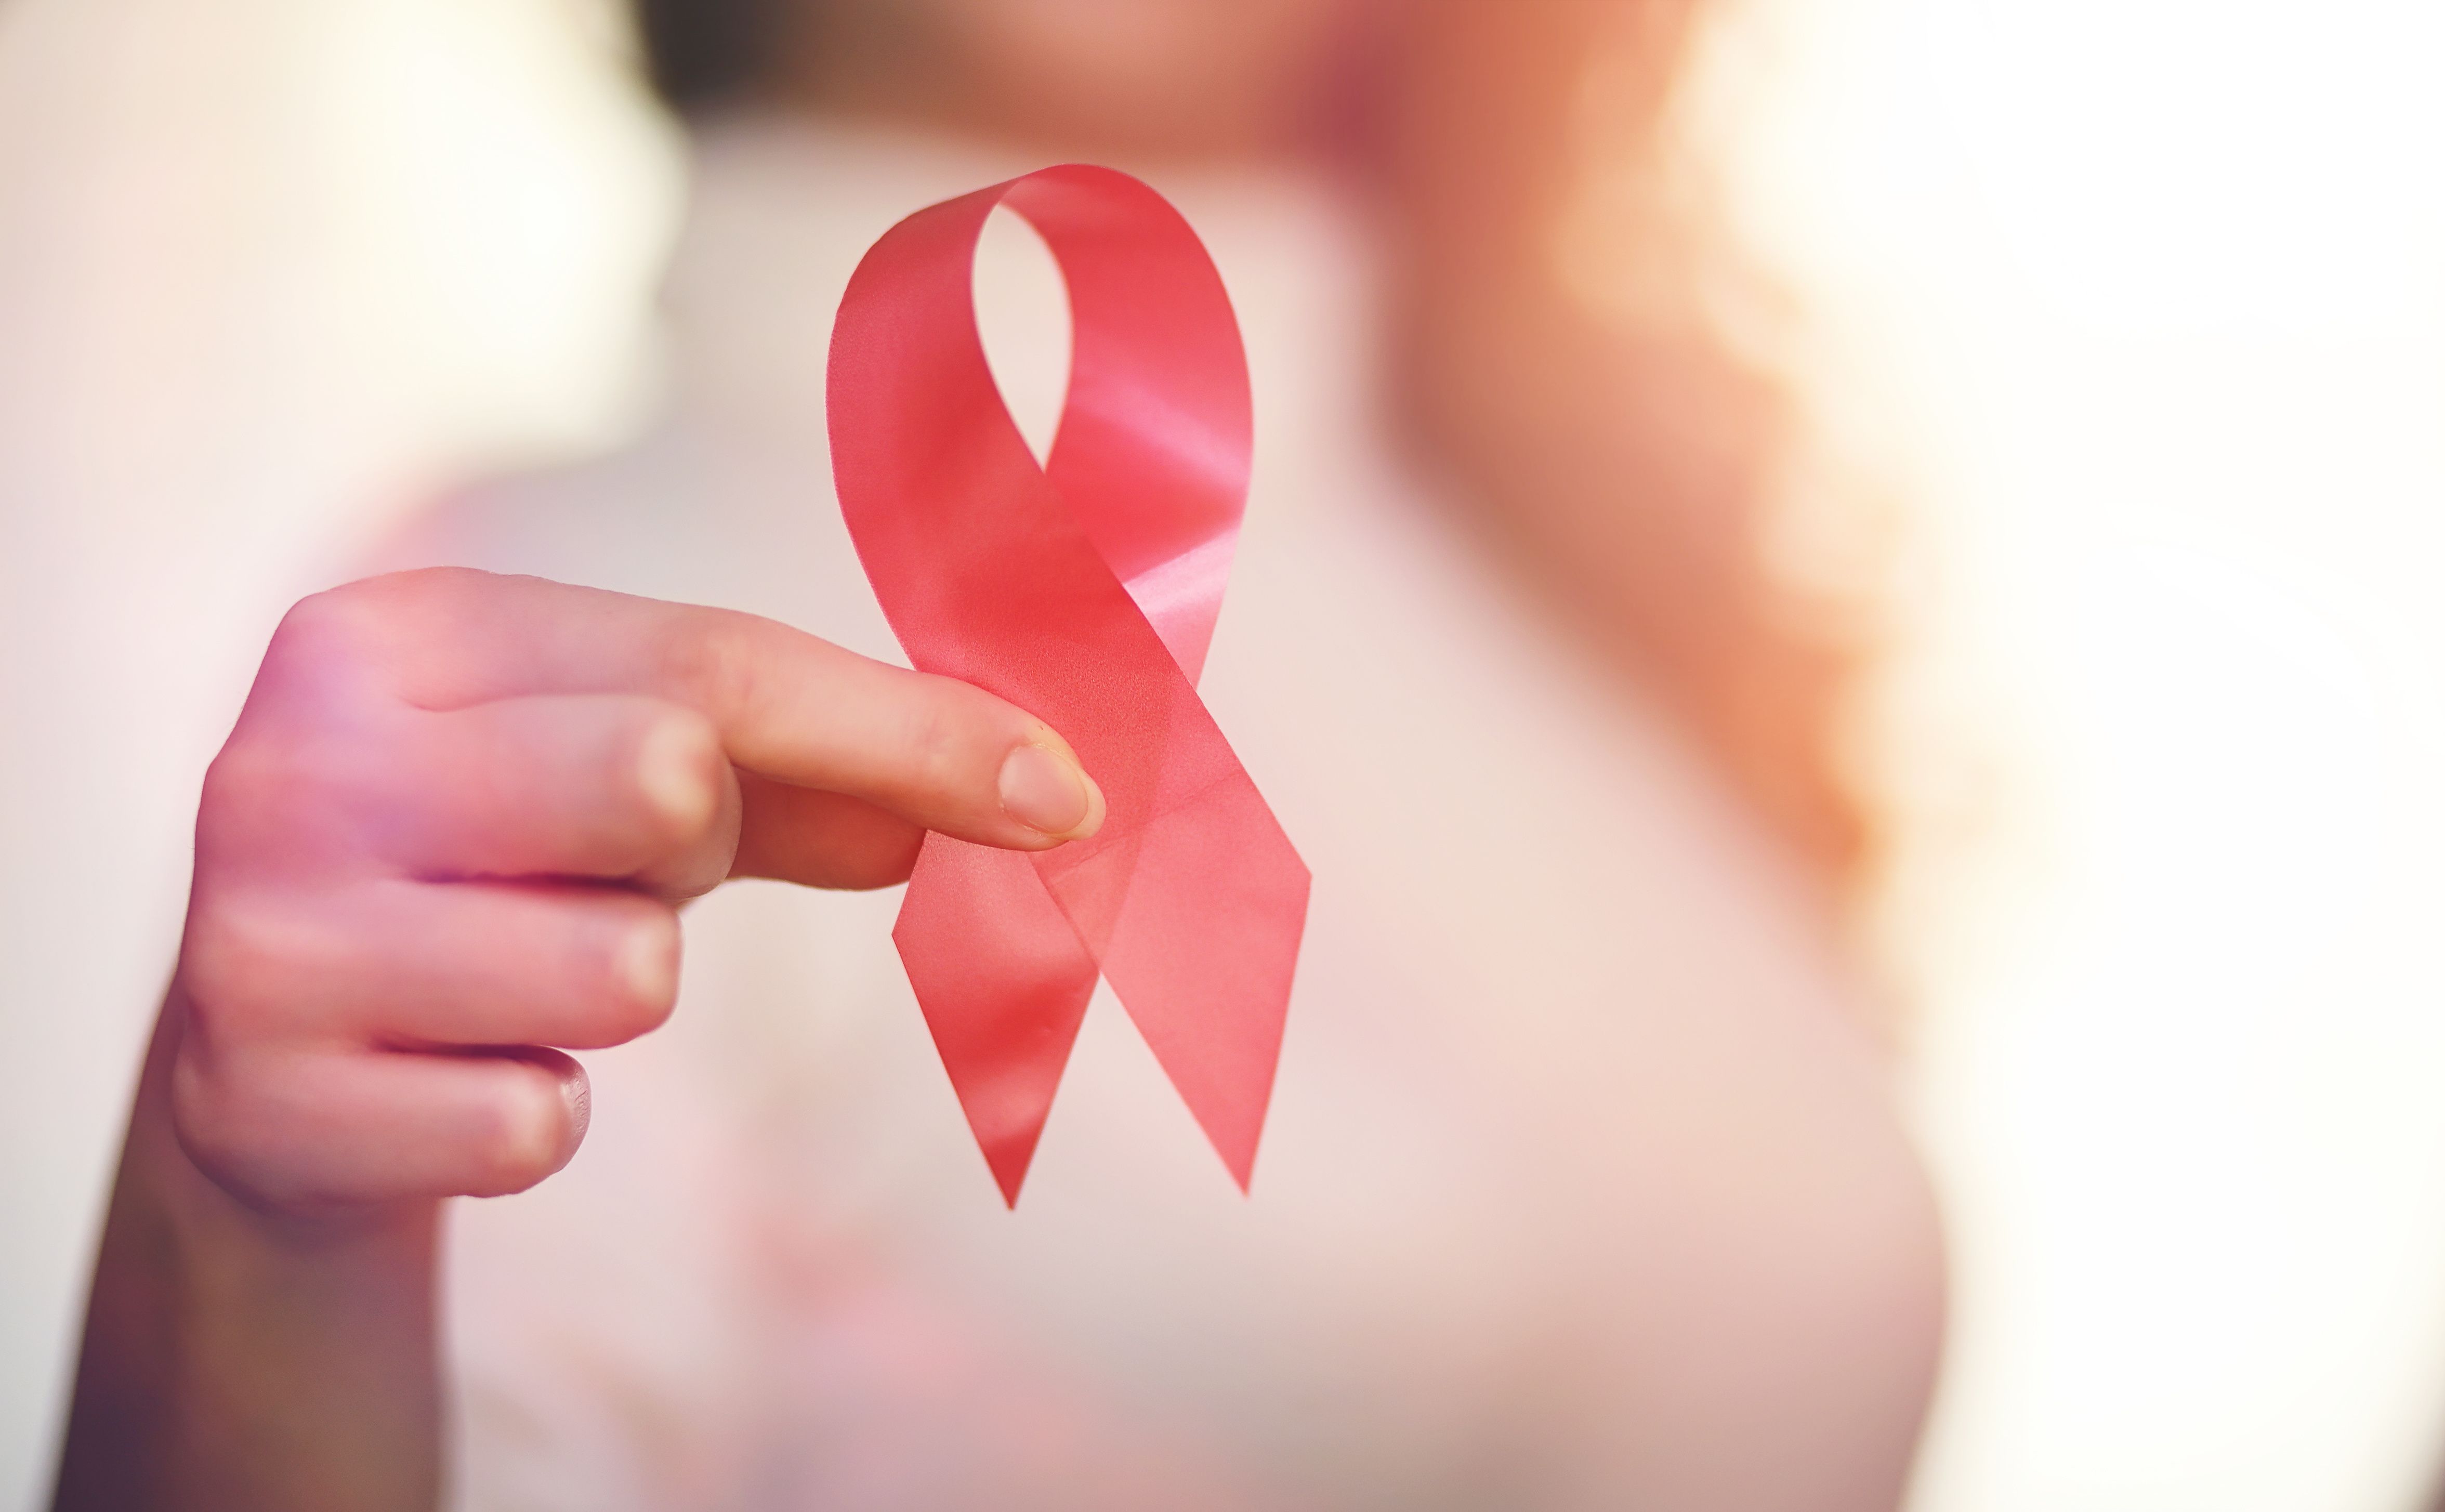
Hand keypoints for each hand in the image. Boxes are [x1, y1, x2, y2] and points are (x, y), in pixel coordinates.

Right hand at [170, 566, 1103, 1213]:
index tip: (1060, 796)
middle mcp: (291, 765)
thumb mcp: (629, 780)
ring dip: (616, 987)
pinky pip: (534, 1124)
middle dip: (690, 850)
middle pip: (662, 776)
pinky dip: (533, 1112)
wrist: (270, 1069)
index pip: (707, 666)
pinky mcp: (263, 1108)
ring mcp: (258, 940)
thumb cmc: (493, 872)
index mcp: (384, 634)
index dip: (907, 733)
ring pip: (621, 971)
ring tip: (522, 968)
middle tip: (610, 870)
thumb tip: (1045, 791)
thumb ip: (824, 763)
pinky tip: (456, 1073)